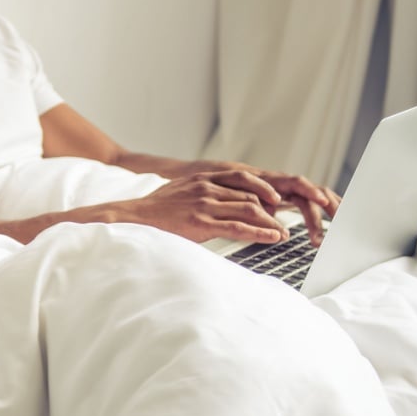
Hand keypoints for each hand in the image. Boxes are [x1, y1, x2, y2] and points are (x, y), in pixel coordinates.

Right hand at [109, 170, 293, 243]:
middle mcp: (206, 187)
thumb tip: (219, 202)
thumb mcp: (181, 192)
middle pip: (251, 196)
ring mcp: (204, 205)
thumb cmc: (156, 210)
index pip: (243, 178)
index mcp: (202, 177)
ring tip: (281, 234)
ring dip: (270, 223)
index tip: (275, 200)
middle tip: (283, 222)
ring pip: (249, 210)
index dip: (263, 189)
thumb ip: (202, 192)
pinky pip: (238, 227)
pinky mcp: (201, 223)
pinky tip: (271, 238)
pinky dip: (259, 233)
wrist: (133, 218)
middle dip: (272, 210)